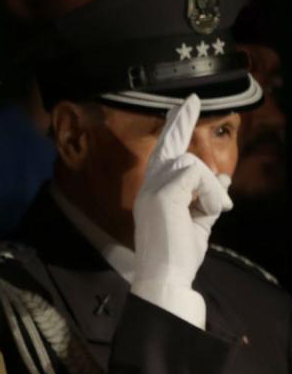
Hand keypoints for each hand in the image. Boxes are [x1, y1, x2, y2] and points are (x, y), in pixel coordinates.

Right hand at [131, 94, 231, 327]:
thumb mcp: (199, 222)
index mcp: (155, 191)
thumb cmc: (180, 253)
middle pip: (172, 147)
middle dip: (181, 122)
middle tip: (191, 98)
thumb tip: (224, 180)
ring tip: (214, 212)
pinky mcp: (163, 193)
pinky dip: (210, 194)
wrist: (166, 274)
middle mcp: (150, 184)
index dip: (174, 130)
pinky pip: (197, 176)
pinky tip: (208, 212)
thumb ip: (207, 199)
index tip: (179, 109)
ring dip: (211, 188)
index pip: (165, 155)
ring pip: (193, 164)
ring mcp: (153, 186)